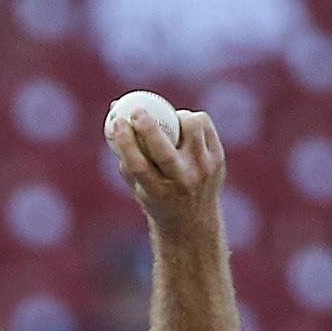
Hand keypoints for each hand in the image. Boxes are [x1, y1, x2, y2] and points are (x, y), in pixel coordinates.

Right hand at [111, 105, 224, 227]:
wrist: (193, 221)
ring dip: (176, 117)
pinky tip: (183, 126)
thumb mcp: (138, 184)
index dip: (125, 142)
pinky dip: (190, 119)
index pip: (138, 165)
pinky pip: (203, 124)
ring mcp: (203, 170)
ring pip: (190, 128)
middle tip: (137, 112)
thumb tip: (113, 109)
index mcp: (157, 193)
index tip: (117, 123)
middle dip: (147, 127)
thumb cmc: (157, 196)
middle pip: (163, 151)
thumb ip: (125, 153)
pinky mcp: (218, 158)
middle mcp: (181, 182)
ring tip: (169, 121)